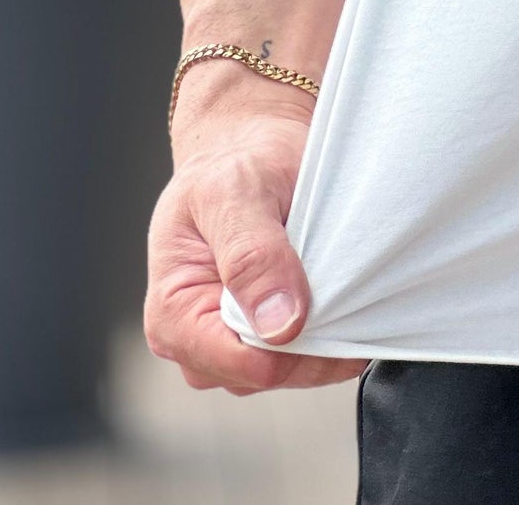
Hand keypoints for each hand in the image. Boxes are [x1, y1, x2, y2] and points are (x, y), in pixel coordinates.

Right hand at [144, 76, 363, 393]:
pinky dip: (330, 327)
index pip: (242, 365)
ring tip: (340, 282)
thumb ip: (253, 256)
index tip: (330, 304)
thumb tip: (278, 324)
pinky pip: (304, 351)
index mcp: (173, 314)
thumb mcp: (235, 193)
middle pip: (269, 374)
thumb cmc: (231, 164)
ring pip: (291, 368)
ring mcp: (231, 341)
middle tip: (345, 284)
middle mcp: (196, 340)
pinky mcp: (263, 333)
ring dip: (325, 334)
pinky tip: (342, 294)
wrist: (249, 145)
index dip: (293, 345)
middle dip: (313, 341)